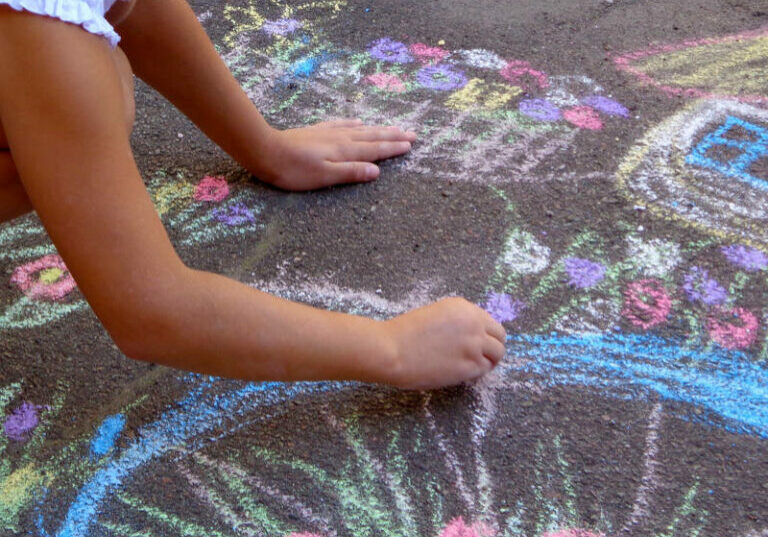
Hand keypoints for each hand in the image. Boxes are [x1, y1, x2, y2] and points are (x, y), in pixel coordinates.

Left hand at [253, 119, 416, 190]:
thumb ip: (351, 172)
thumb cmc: (294, 170)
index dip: (394, 148)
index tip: (411, 144)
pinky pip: (342, 125)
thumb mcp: (324, 176)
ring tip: (394, 127)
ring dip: (379, 129)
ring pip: (361, 130)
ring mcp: (329, 133)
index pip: (375, 150)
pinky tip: (359, 122)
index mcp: (345, 151)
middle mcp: (341, 139)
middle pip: (373, 137)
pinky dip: (354, 124)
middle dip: (393, 136)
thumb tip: (377, 171)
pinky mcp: (318, 132)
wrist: (266, 151)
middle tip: (412, 133)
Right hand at [380, 297, 506, 389]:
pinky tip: (463, 372)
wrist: (392, 351)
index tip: (479, 343)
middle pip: (500, 337)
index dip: (485, 334)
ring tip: (472, 366)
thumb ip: (457, 322)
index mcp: (463, 308)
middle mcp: (473, 323)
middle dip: (493, 346)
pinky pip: (484, 369)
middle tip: (482, 356)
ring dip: (488, 360)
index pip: (489, 322)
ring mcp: (474, 345)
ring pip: (497, 354)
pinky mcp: (470, 366)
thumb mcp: (435, 315)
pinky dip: (478, 372)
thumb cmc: (404, 334)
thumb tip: (471, 335)